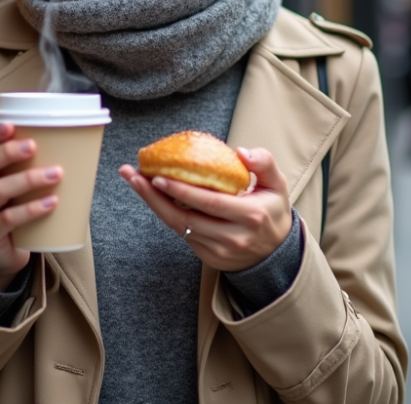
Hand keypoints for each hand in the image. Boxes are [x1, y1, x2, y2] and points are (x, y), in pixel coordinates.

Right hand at [0, 123, 62, 289]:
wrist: (3, 255)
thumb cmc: (16, 213)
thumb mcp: (18, 190)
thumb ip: (32, 170)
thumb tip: (76, 147)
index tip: (11, 124)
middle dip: (8, 152)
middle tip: (34, 146)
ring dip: (29, 179)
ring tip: (56, 174)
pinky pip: (9, 219)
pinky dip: (31, 209)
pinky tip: (51, 203)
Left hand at [119, 146, 291, 271]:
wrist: (277, 253)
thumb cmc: (272, 210)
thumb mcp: (278, 184)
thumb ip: (264, 163)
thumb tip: (240, 152)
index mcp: (251, 215)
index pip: (210, 202)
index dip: (182, 190)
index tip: (158, 175)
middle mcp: (233, 237)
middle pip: (186, 217)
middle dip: (155, 196)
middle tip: (133, 175)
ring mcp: (219, 251)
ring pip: (179, 227)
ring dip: (154, 204)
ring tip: (135, 181)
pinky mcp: (209, 258)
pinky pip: (182, 233)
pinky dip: (166, 214)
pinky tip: (153, 196)